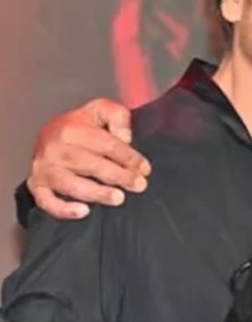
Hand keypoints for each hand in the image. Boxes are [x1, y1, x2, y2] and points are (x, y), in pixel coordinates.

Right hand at [26, 98, 149, 219]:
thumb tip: (125, 137)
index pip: (105, 145)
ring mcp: (44, 168)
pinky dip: (62, 209)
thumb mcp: (101, 110)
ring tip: (118, 198)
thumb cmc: (80, 125)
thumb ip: (117, 117)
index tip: (144, 168)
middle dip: (117, 176)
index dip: (128, 157)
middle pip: (89, 164)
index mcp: (71, 129)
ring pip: (69, 184)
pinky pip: (46, 201)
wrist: (51, 133)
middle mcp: (54, 149)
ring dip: (95, 193)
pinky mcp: (37, 185)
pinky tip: (83, 211)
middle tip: (138, 185)